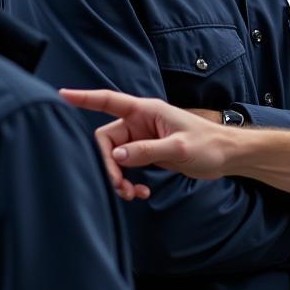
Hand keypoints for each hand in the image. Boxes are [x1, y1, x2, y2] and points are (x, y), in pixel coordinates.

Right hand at [60, 88, 234, 199]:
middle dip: (108, 165)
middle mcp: (140, 122)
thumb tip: (116, 156)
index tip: (61, 95)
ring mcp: (143, 138)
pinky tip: (141, 193)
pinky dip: (129, 181)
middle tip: (119, 186)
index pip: (109, 100)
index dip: (84, 98)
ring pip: (114, 157)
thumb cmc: (209, 144)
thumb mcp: (179, 148)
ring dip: (118, 178)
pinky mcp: (147, 153)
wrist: (228, 156)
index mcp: (146, 111)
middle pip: (106, 140)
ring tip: (132, 193)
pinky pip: (126, 167)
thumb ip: (146, 150)